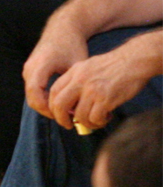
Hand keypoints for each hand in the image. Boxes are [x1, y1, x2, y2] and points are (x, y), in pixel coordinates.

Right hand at [23, 17, 88, 117]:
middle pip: (32, 98)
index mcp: (40, 66)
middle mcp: (30, 68)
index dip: (48, 110)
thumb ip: (74, 87)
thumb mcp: (76, 66)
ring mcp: (29, 69)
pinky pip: (34, 89)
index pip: (36, 95)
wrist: (63, 28)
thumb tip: (78, 110)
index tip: (65, 117)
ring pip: (32, 95)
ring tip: (66, 110)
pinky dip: (44, 98)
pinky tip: (61, 100)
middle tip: (67, 118)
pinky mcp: (31, 70)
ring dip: (46, 105)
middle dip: (48, 111)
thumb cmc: (72, 45)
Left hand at [48, 31, 162, 130]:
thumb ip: (77, 82)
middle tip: (69, 125)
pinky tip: (106, 117)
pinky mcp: (105, 98)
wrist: (133, 61)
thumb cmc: (113, 66)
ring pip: (79, 116)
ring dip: (86, 123)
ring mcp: (92, 90)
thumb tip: (71, 105)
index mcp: (74, 71)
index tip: (60, 114)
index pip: (54, 91)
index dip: (53, 106)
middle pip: (59, 105)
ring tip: (96, 120)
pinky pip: (95, 118)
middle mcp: (80, 80)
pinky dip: (99, 122)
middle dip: (62, 119)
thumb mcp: (88, 67)